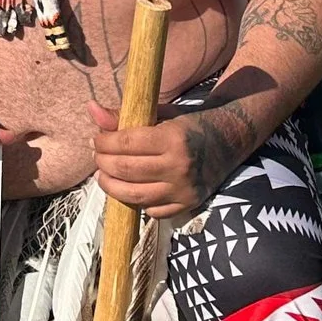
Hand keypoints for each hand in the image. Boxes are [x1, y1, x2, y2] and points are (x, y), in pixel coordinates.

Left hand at [87, 102, 238, 219]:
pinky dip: (136, 202)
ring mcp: (184, 190)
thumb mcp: (160, 112)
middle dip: (103, 164)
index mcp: (172, 138)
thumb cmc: (189, 123)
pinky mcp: (188, 205)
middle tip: (97, 157)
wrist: (230, 140)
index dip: (103, 142)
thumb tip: (91, 109)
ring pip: (135, 195)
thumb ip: (124, 115)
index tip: (95, 141)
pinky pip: (152, 211)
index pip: (126, 143)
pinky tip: (129, 189)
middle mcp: (179, 166)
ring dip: (112, 186)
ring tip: (104, 176)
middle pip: (127, 170)